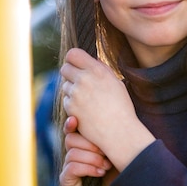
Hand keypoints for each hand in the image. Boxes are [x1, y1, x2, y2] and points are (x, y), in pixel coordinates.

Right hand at [59, 115, 112, 185]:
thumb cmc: (120, 176)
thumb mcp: (115, 153)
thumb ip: (107, 139)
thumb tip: (107, 120)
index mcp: (83, 145)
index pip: (71, 130)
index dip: (71, 124)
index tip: (75, 120)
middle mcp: (73, 154)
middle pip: (71, 139)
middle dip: (90, 145)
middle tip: (106, 155)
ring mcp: (68, 167)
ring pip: (73, 153)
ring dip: (93, 159)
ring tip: (106, 167)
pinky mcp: (66, 180)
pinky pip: (72, 167)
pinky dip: (87, 169)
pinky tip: (100, 174)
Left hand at [60, 48, 154, 170]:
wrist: (119, 132)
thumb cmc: (122, 108)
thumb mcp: (116, 83)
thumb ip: (102, 70)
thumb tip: (91, 61)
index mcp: (97, 70)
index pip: (73, 54)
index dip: (73, 59)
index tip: (77, 65)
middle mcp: (85, 79)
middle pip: (64, 68)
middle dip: (70, 74)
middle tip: (80, 82)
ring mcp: (76, 94)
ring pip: (65, 86)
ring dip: (72, 91)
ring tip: (88, 100)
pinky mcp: (70, 107)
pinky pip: (66, 100)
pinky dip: (73, 104)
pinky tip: (86, 111)